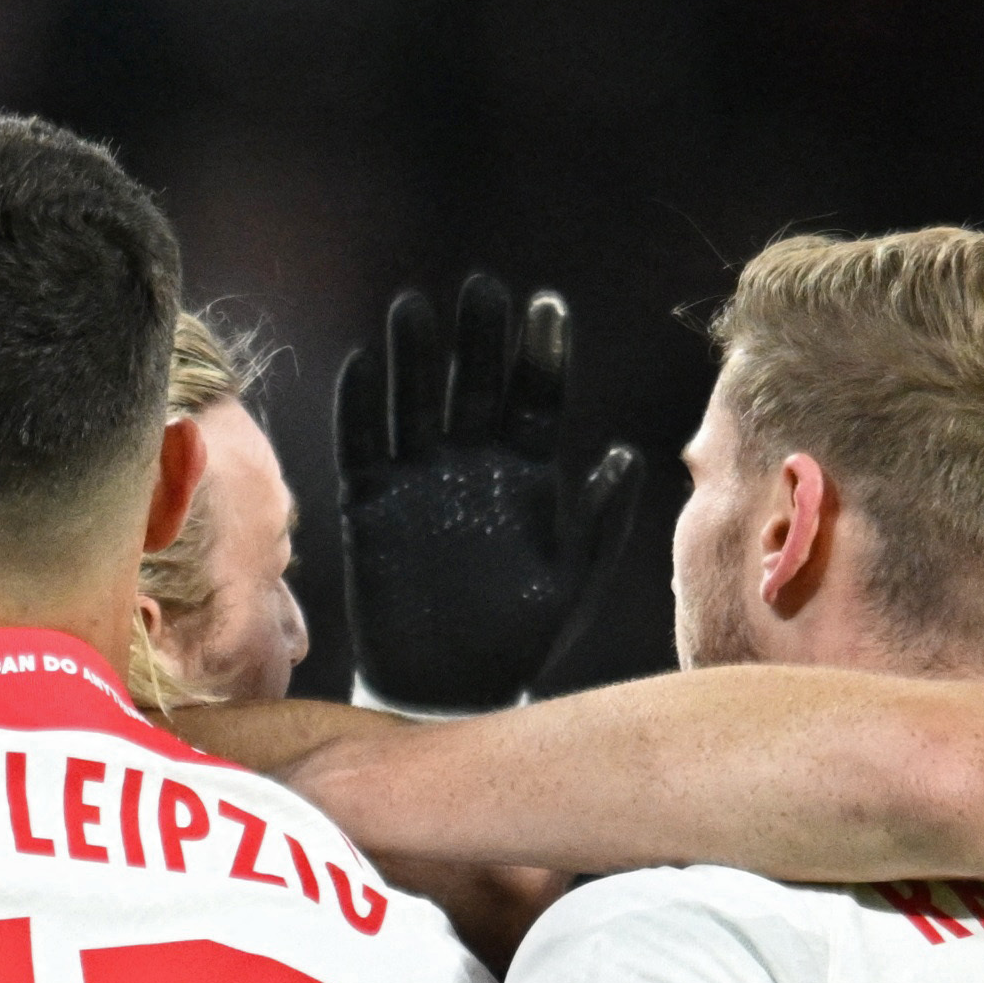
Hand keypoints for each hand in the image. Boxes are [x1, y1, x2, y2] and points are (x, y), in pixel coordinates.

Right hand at [332, 274, 641, 715]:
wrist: (453, 693)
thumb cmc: (521, 638)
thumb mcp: (572, 580)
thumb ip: (600, 519)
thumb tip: (624, 455)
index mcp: (528, 473)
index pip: (537, 397)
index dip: (541, 354)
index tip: (545, 307)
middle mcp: (473, 465)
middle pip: (475, 384)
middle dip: (479, 338)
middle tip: (482, 290)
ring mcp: (419, 482)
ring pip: (415, 402)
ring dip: (414, 357)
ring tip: (414, 308)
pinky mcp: (369, 506)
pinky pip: (361, 447)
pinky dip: (359, 408)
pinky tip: (363, 365)